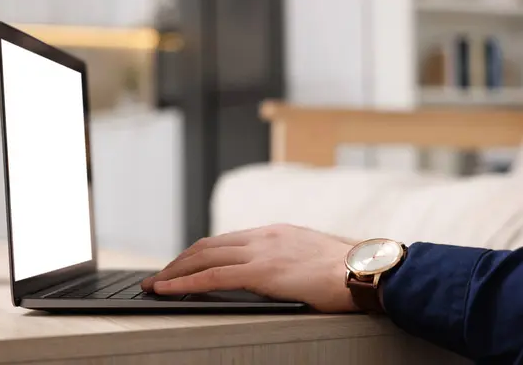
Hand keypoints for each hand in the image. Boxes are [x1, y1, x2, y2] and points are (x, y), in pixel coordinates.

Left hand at [141, 224, 359, 312]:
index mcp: (274, 233)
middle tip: (161, 274)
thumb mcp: (311, 256)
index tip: (184, 263)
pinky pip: (213, 275)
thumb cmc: (346, 269)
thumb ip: (289, 258)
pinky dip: (185, 282)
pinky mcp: (263, 271)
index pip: (225, 241)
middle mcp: (263, 237)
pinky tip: (168, 289)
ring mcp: (262, 251)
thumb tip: (279, 271)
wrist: (366, 270)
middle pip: (208, 245)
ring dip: (175, 271)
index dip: (199, 253)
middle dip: (180, 260)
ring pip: (204, 257)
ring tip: (157, 283)